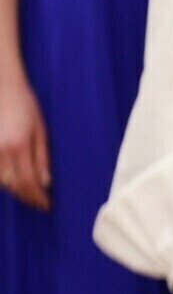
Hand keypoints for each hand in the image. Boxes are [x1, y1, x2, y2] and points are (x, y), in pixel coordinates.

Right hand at [0, 71, 48, 211]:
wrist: (4, 88)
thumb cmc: (26, 106)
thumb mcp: (41, 131)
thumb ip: (42, 158)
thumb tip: (46, 182)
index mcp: (20, 146)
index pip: (29, 182)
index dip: (38, 197)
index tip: (47, 205)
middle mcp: (2, 150)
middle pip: (14, 185)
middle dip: (28, 197)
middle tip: (40, 203)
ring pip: (2, 181)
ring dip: (16, 191)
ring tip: (29, 194)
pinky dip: (4, 181)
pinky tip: (14, 182)